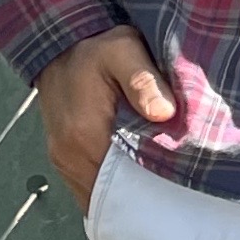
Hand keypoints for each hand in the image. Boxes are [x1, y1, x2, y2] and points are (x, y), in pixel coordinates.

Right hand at [33, 27, 173, 204]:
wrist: (59, 43)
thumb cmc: (95, 47)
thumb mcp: (123, 51)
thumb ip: (143, 81)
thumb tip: (165, 113)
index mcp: (83, 136)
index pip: (120, 185)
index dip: (151, 190)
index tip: (179, 188)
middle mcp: (68, 156)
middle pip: (110, 195)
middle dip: (142, 196)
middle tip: (177, 191)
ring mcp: (64, 160)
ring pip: (100, 193)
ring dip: (128, 192)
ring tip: (161, 185)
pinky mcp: (65, 156)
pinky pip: (91, 183)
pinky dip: (113, 185)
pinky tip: (139, 175)